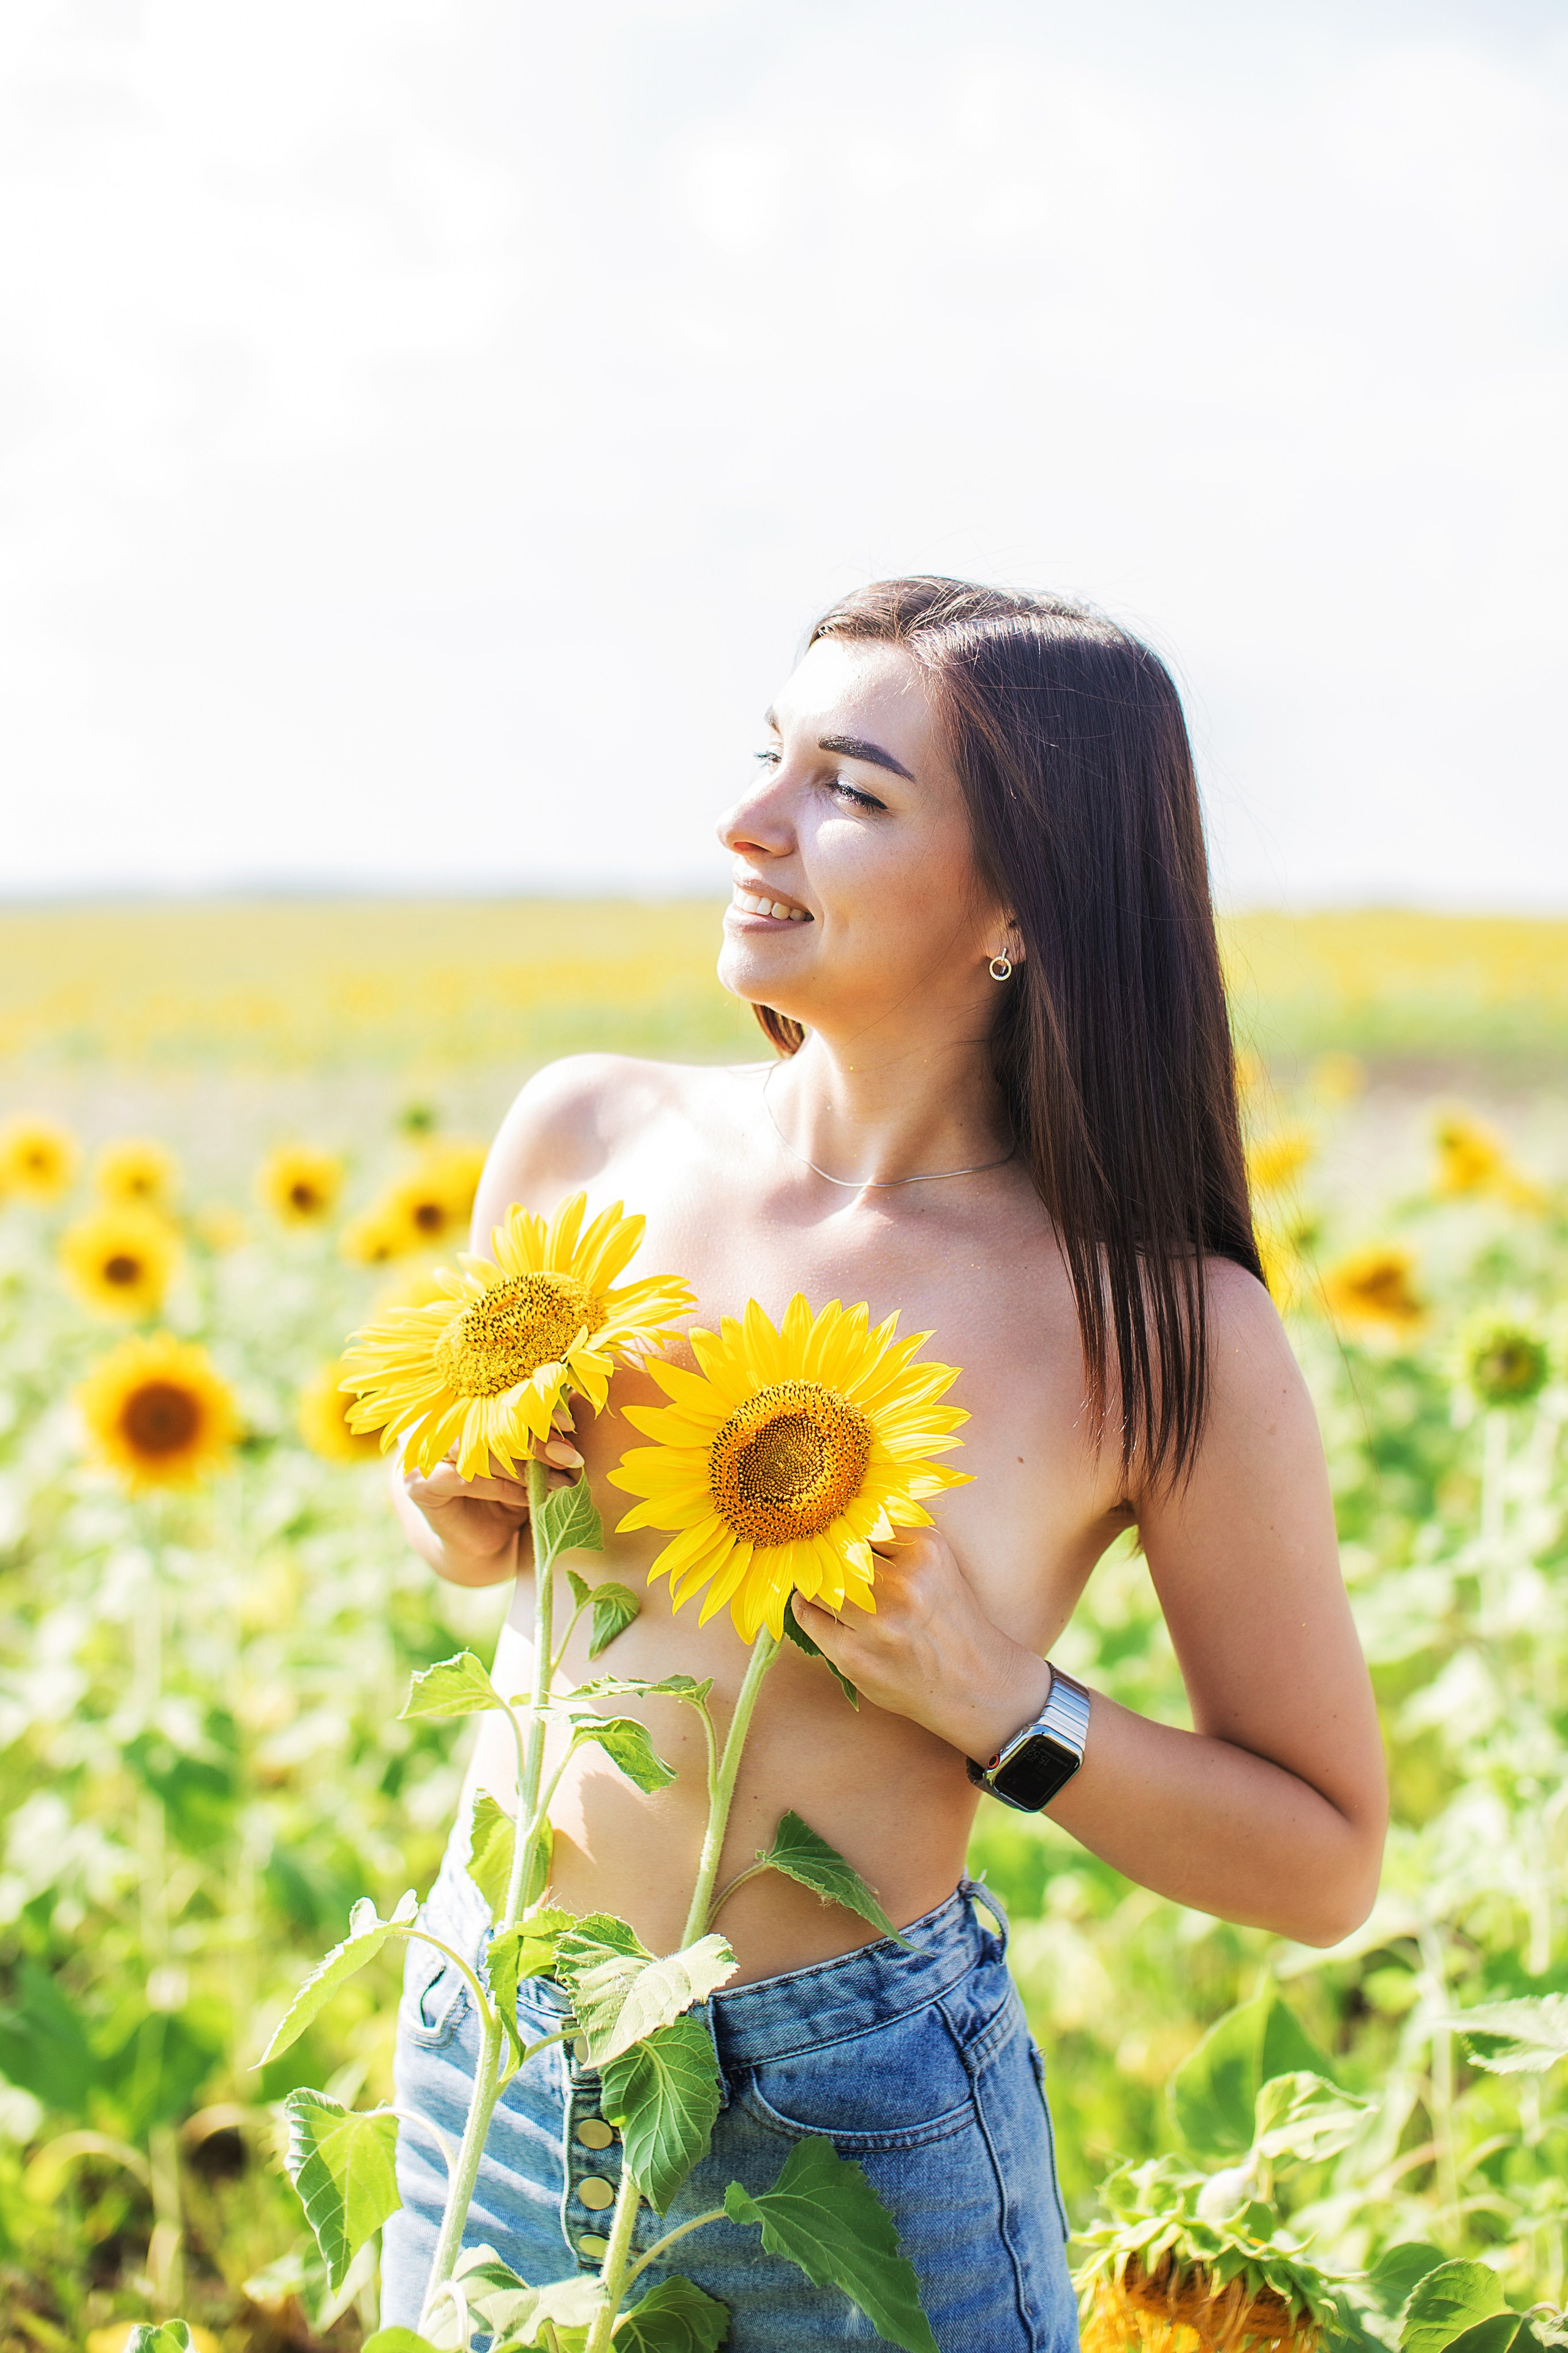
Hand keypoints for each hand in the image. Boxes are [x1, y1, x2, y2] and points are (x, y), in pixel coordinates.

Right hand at [401, 1417, 583, 1568]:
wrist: (484, 1536)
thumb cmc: (512, 1484)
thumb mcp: (532, 1455)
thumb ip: (542, 1432)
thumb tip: (572, 1415)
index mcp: (462, 1399)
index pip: (499, 1392)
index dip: (535, 1404)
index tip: (569, 1423)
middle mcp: (436, 1418)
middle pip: (487, 1419)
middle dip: (535, 1439)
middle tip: (570, 1456)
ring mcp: (423, 1449)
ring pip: (478, 1448)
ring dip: (524, 1466)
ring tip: (559, 1482)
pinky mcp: (418, 1483)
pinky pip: (466, 1479)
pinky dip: (502, 1487)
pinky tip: (528, 1498)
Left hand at [791, 1526, 1052, 1764]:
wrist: (975, 1682)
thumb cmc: (948, 1615)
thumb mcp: (937, 1562)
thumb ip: (895, 1535)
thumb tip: (835, 1514)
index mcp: (926, 1550)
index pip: (860, 1518)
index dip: (843, 1525)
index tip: (833, 1530)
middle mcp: (903, 1585)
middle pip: (833, 1550)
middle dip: (823, 1553)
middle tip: (815, 1553)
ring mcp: (878, 1624)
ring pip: (816, 1584)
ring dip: (812, 1582)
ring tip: (817, 1583)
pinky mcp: (855, 1657)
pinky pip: (808, 1617)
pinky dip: (805, 1608)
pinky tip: (813, 1607)